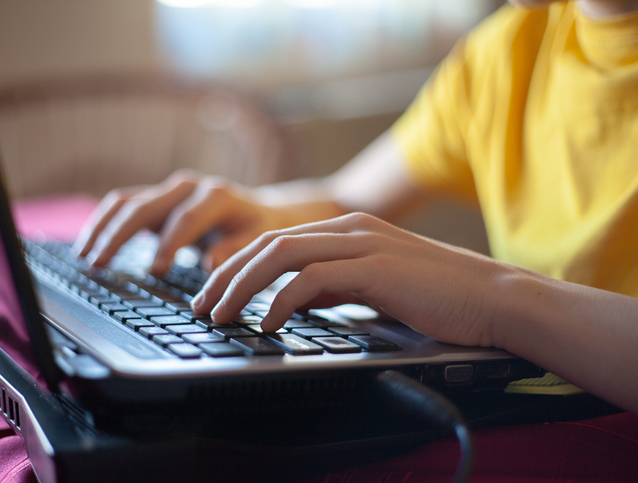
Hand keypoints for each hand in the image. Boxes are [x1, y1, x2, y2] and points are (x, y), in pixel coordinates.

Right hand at [74, 170, 289, 273]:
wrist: (255, 210)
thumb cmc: (255, 228)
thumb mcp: (256, 240)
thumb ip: (235, 250)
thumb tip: (210, 264)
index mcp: (216, 195)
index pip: (186, 218)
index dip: (170, 244)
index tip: (157, 271)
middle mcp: (187, 186)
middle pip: (146, 205)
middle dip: (121, 235)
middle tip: (101, 263)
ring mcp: (167, 190)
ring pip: (126, 202)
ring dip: (103, 228)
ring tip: (86, 257)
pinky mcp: (155, 198)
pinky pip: (122, 205)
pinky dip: (103, 223)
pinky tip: (89, 246)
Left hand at [192, 212, 506, 347]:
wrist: (493, 297)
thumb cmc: (436, 297)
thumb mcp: (370, 286)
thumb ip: (331, 286)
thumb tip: (290, 300)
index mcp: (346, 230)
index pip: (276, 240)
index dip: (237, 267)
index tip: (214, 294)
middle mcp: (348, 229)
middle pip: (268, 243)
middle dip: (227, 275)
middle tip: (202, 305)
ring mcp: (362, 244)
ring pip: (281, 254)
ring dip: (242, 286)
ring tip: (220, 315)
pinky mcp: (375, 267)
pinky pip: (312, 278)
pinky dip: (282, 300)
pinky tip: (268, 322)